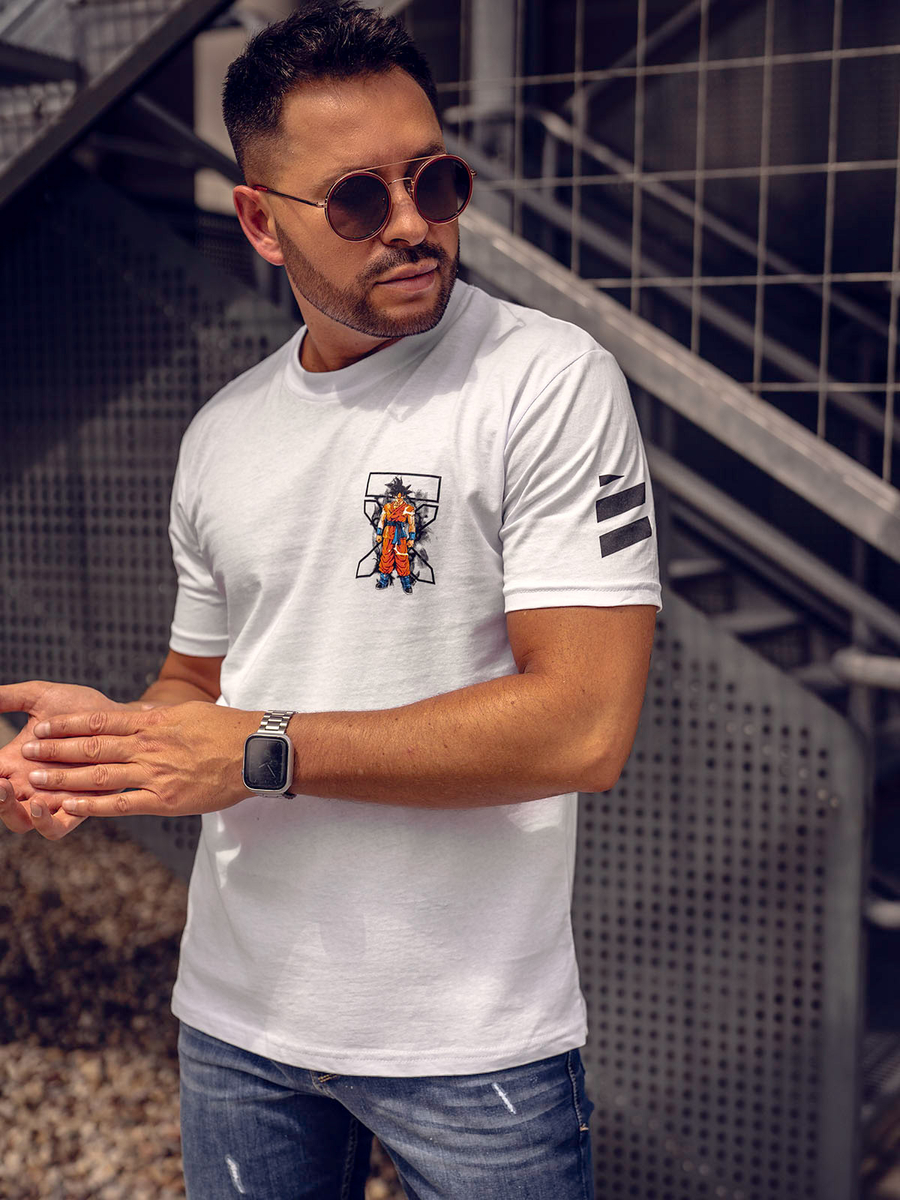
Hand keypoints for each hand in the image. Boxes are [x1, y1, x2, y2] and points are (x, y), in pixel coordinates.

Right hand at [0, 680, 122, 838]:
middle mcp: (31, 784)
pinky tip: (39, 804)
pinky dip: (44, 823)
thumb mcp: (40, 698)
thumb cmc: (80, 706)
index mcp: (14, 763)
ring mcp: (54, 797)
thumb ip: (9, 698)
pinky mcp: (80, 805)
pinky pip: (58, 827)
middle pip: (3, 807)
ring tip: (6, 789)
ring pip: (24, 821)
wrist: (120, 716)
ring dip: (12, 812)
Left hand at [21, 701, 260, 818]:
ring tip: (36, 777)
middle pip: (93, 747)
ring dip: (65, 776)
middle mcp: (149, 746)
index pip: (102, 721)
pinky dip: (92, 805)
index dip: (69, 724)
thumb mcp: (190, 713)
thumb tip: (142, 713)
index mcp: (154, 723)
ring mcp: (156, 774)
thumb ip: (162, 717)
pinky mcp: (166, 800)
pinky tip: (69, 804)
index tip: (44, 725)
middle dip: (56, 749)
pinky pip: (121, 803)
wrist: (257, 751)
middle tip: (28, 749)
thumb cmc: (228, 729)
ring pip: (101, 775)